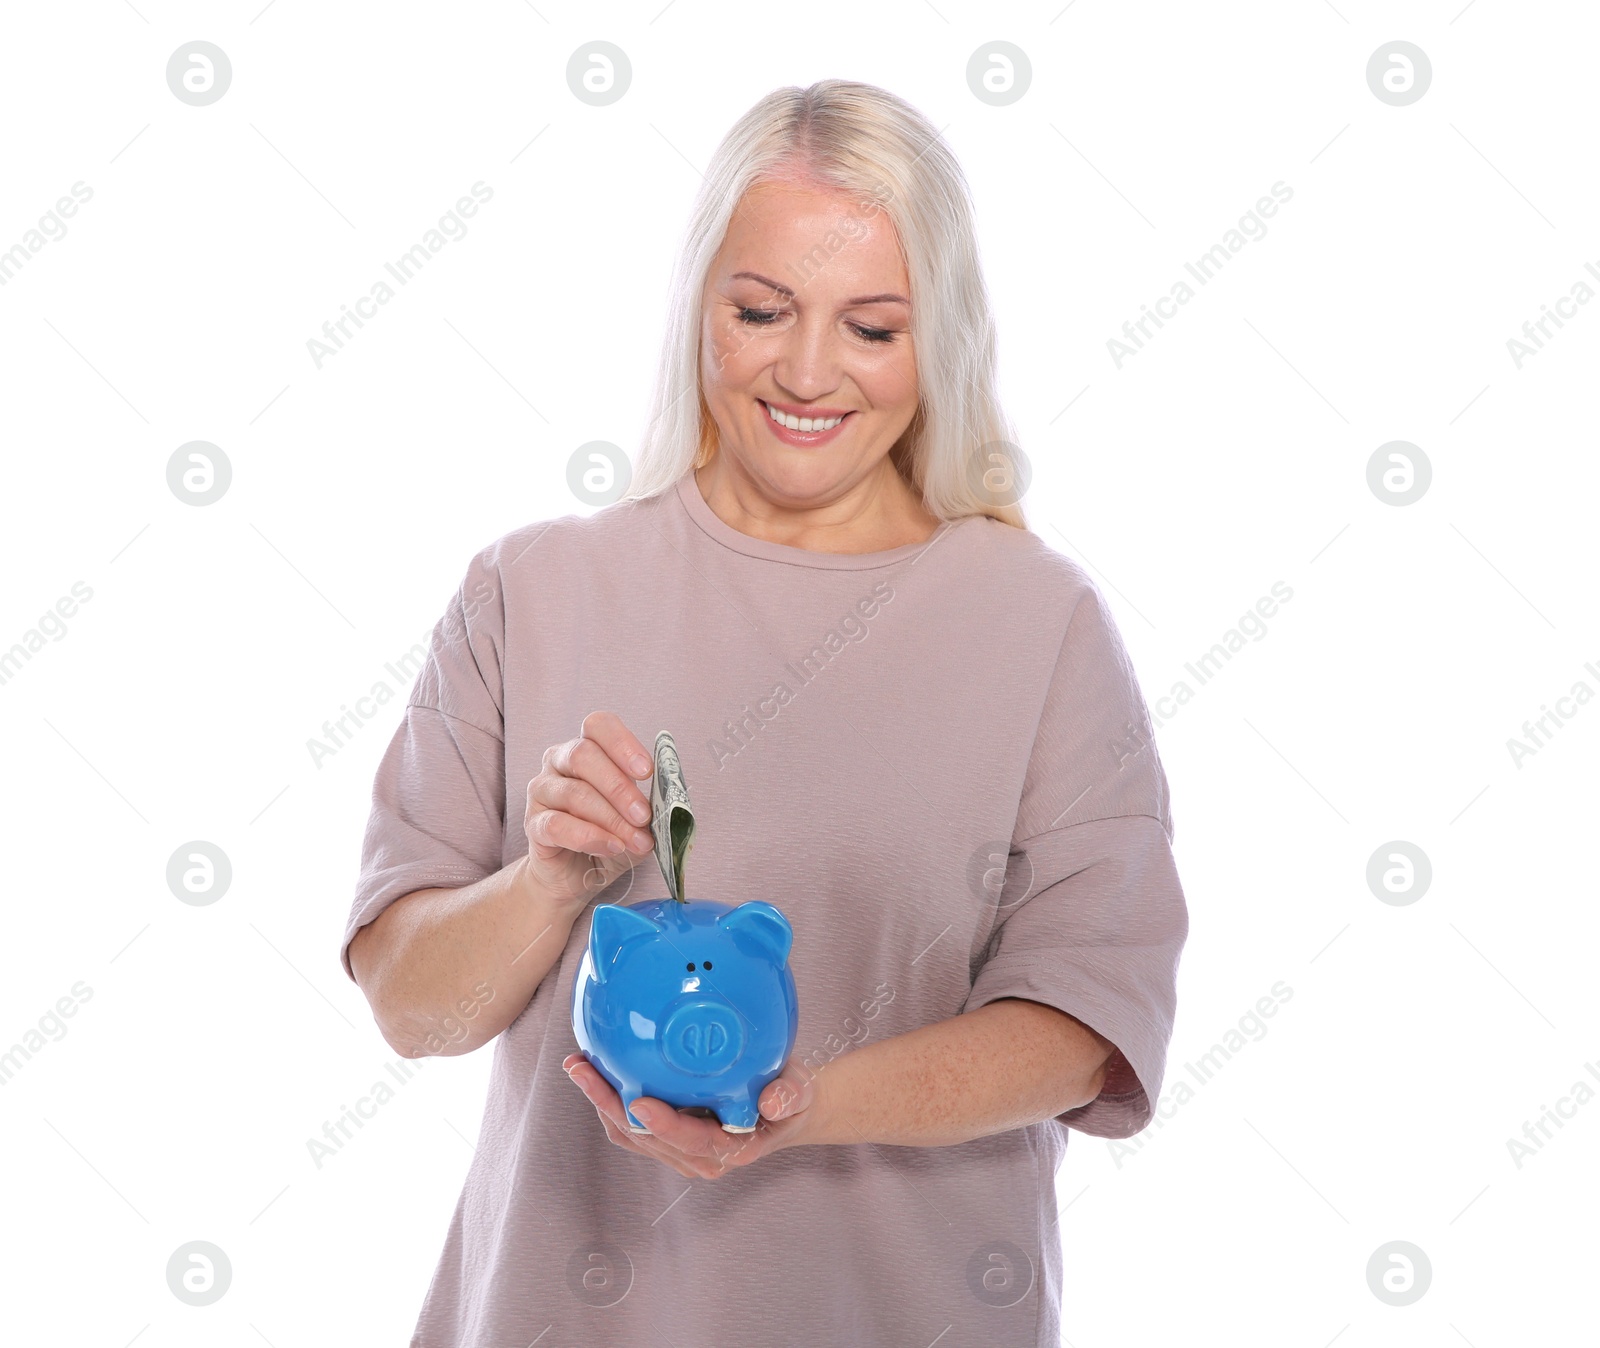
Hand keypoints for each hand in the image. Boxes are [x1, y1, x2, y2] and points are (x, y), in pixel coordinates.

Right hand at [521, 711, 656, 908]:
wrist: (575, 876)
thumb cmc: (607, 838)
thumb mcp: (636, 819)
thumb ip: (651, 805)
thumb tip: (670, 805)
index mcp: (586, 749)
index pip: (598, 726)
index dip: (623, 743)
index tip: (646, 771)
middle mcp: (558, 762)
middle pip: (583, 755)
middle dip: (619, 787)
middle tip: (643, 815)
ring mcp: (542, 791)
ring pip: (574, 793)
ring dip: (611, 818)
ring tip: (635, 840)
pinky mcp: (533, 824)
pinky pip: (558, 824)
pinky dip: (590, 836)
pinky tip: (610, 846)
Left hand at [562, 1051, 821, 1179]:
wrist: (785, 1107)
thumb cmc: (791, 1096)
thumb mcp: (800, 1090)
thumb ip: (790, 1094)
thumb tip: (773, 1102)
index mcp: (730, 1148)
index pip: (691, 1139)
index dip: (663, 1124)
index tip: (639, 1100)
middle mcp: (699, 1156)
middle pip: (646, 1137)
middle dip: (610, 1104)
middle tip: (584, 1067)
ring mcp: (679, 1149)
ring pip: (630, 1133)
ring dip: (601, 1101)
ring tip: (579, 1064)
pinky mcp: (666, 1137)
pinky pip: (630, 1125)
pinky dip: (609, 1098)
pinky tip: (597, 1068)